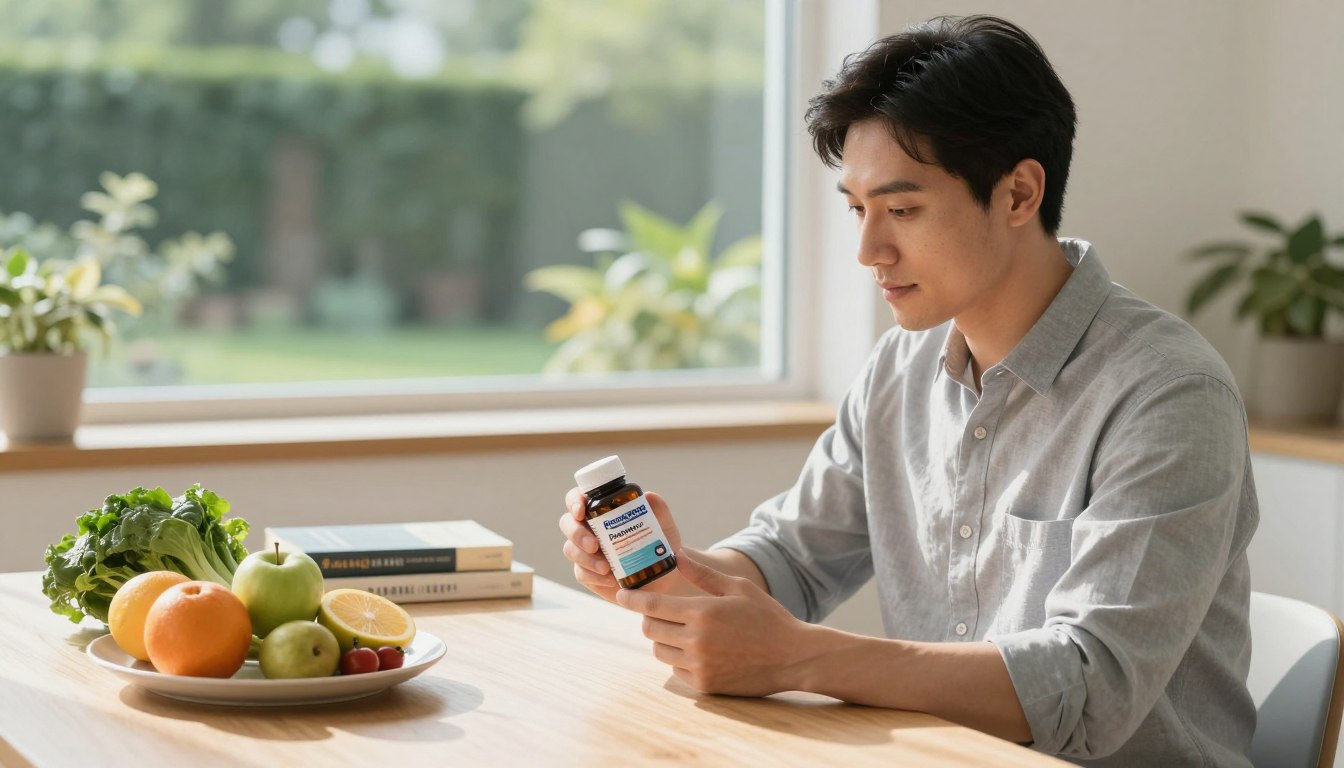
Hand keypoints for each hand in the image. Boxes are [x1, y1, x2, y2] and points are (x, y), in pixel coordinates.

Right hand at [559, 488, 684, 602]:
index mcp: (603, 509)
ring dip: (585, 558)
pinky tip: (610, 579)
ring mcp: (585, 551)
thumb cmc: (660, 546)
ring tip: (606, 568)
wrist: (664, 578)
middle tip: (594, 545)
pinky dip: (593, 576)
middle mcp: (590, 527)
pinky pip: (580, 573)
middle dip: (576, 533)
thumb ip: (659, 510)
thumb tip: (648, 495)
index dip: (574, 501)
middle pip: (567, 523)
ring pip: (570, 549)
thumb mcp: (665, 527)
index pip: (579, 497)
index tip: (581, 511)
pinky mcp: (587, 573)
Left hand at [616, 551, 811, 695]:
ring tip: (682, 632)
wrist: (793, 657)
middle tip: (659, 613)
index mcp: (702, 612)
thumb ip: (703, 574)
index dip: (631, 600)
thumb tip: (676, 556)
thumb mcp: (738, 588)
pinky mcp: (704, 685)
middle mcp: (696, 641)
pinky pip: (676, 671)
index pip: (652, 606)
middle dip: (649, 619)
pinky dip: (679, 660)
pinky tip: (698, 652)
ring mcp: (699, 666)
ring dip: (664, 640)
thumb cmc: (767, 617)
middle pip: (650, 630)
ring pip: (660, 651)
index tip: (621, 595)